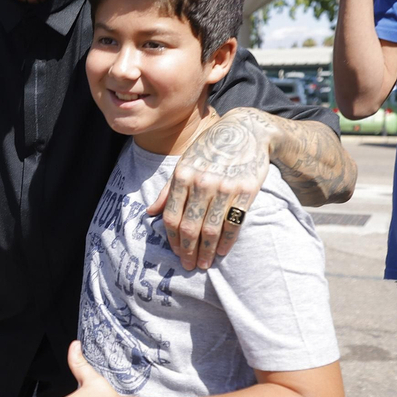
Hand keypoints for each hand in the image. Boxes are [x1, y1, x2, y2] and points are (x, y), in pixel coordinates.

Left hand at [147, 108, 275, 268]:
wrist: (246, 131)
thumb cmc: (210, 148)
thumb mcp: (184, 163)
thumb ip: (168, 189)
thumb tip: (150, 212)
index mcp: (183, 175)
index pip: (171, 216)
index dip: (172, 238)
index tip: (176, 253)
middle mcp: (202, 182)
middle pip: (190, 226)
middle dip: (188, 250)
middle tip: (189, 266)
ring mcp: (225, 186)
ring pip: (211, 228)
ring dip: (206, 250)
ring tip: (204, 263)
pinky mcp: (246, 190)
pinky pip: (233, 222)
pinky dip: (227, 241)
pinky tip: (221, 251)